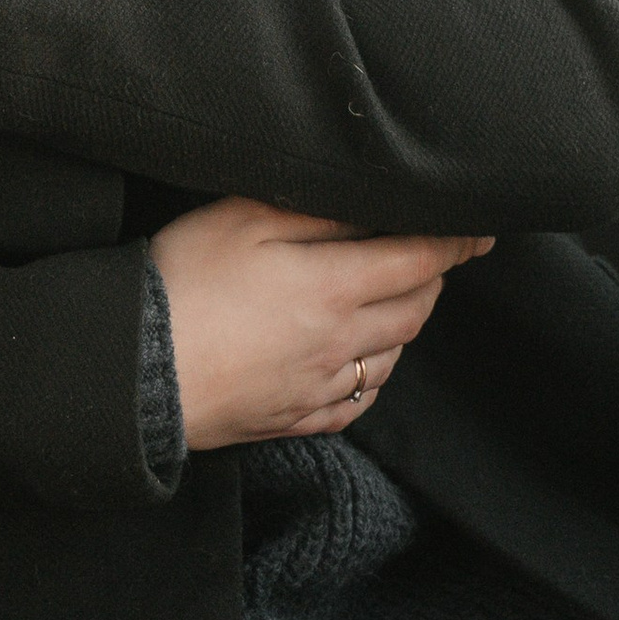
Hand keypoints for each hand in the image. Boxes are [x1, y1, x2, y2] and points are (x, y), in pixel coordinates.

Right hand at [151, 198, 491, 450]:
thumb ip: (315, 209)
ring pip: (392, 356)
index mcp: (334, 288)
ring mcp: (321, 387)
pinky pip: (359, 399)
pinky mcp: (296, 418)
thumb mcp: (244, 219)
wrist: (139, 374)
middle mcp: (341, 343)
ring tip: (400, 296)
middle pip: (414, 310)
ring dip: (408, 323)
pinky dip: (375, 372)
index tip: (480, 229)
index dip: (456, 242)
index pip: (418, 261)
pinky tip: (362, 358)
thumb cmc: (185, 282)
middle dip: (434, 278)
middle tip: (436, 254)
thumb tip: (371, 201)